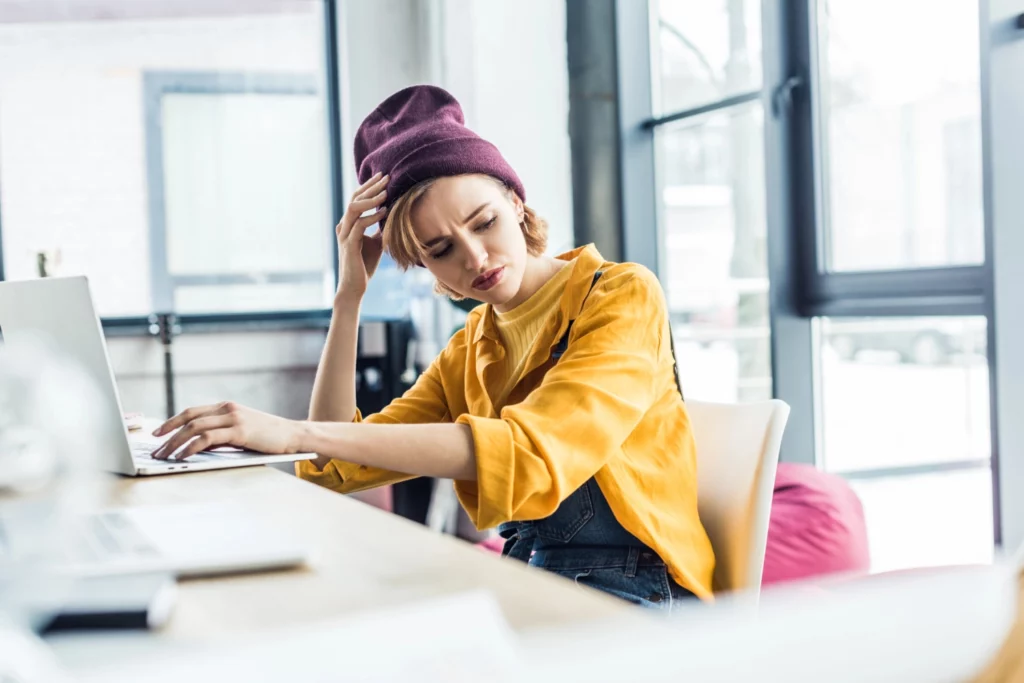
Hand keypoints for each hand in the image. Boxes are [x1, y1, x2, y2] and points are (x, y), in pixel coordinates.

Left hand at [150, 402, 304, 460]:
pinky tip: (183, 456)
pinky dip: (191, 447)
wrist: (294, 435)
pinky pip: (207, 438)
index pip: (192, 412)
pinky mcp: (239, 431)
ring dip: (175, 442)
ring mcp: (234, 418)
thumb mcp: (242, 431)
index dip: (172, 421)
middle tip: (154, 448)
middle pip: (189, 418)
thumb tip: (196, 446)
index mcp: (227, 407)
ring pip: (194, 427)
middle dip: (168, 434)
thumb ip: (221, 433)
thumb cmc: (269, 438)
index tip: (157, 433)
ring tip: (164, 456)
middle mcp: (228, 408)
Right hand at [336, 172, 388, 299]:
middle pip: (355, 198)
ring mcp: (345, 234)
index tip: (384, 177)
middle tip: (386, 177)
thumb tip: (393, 216)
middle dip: (371, 187)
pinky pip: (359, 225)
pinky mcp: (349, 245)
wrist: (355, 286)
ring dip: (371, 199)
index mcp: (349, 223)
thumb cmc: (365, 265)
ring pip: (354, 208)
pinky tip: (384, 212)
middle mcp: (344, 226)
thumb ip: (380, 229)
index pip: (357, 198)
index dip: (369, 186)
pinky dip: (372, 217)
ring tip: (385, 193)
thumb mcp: (376, 243)